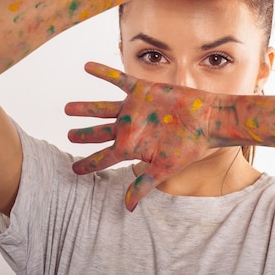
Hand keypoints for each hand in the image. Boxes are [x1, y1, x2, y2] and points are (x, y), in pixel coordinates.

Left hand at [65, 62, 218, 210]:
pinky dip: (102, 73)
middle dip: (83, 134)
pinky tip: (87, 67)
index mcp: (131, 147)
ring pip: (102, 108)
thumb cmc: (188, 147)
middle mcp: (129, 127)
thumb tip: (127, 208)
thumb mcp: (163, 169)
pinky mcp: (141, 90)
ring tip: (67, 107)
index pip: (103, 158)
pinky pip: (118, 79)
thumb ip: (143, 185)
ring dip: (85, 107)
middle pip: (99, 132)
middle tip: (68, 136)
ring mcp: (133, 108)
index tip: (74, 170)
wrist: (206, 120)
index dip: (88, 164)